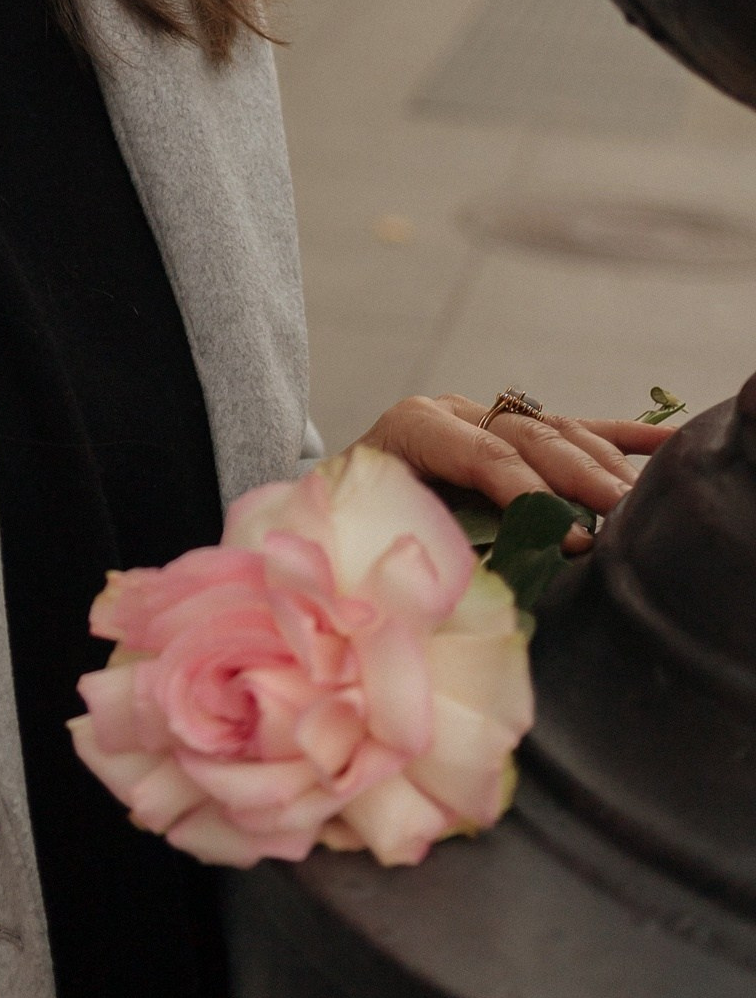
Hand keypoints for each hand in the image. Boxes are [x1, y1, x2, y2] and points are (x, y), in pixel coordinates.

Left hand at [359, 394, 677, 551]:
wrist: (333, 503)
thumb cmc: (352, 528)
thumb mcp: (374, 533)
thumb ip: (426, 551)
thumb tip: (486, 586)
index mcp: (413, 428)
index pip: (484, 454)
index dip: (532, 495)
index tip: (573, 543)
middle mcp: (454, 411)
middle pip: (529, 436)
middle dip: (578, 478)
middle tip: (622, 517)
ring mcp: (487, 414)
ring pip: (557, 430)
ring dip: (603, 466)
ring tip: (639, 503)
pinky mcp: (512, 430)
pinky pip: (573, 428)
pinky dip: (619, 439)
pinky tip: (665, 444)